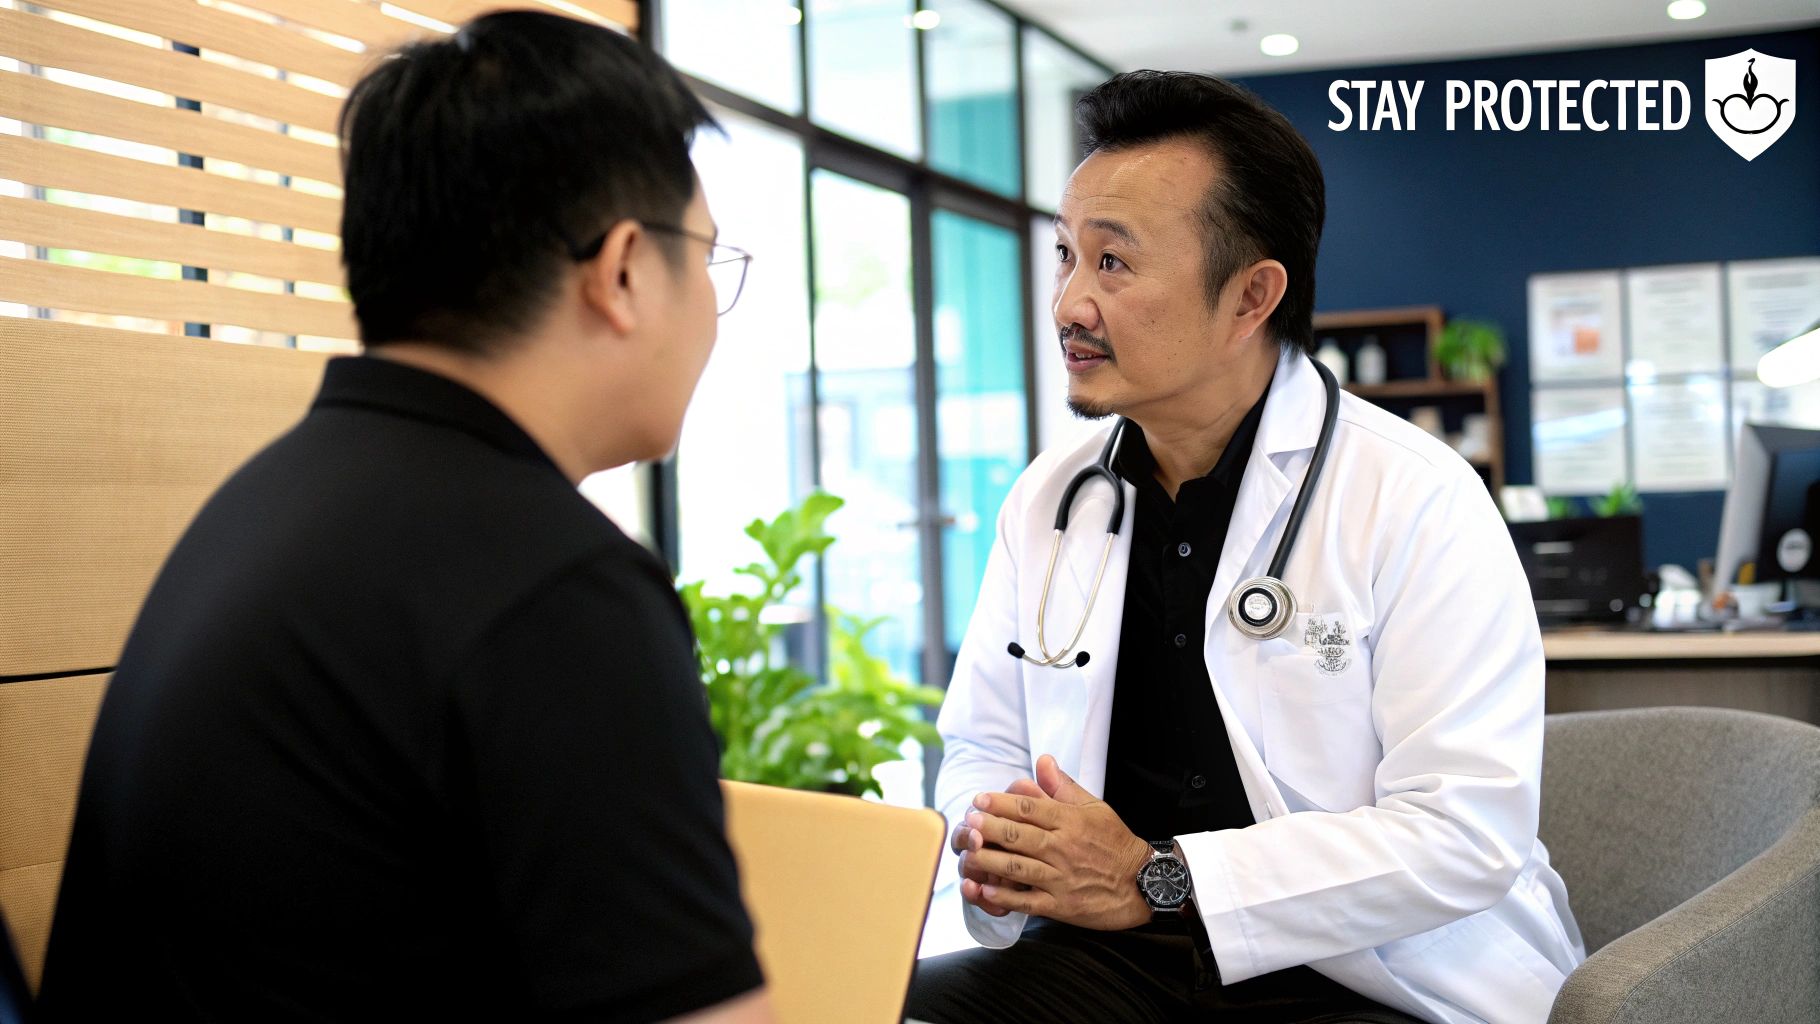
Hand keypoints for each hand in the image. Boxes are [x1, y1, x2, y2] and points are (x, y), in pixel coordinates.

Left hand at [960, 754, 1154, 930]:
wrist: (1143, 884)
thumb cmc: (1116, 843)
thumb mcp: (1095, 808)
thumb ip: (1064, 787)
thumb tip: (1043, 760)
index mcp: (1071, 821)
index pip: (1030, 809)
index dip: (1001, 803)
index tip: (979, 799)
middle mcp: (1064, 848)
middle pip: (1019, 836)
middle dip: (990, 828)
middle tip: (969, 822)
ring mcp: (1062, 878)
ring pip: (1018, 868)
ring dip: (990, 860)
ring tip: (968, 853)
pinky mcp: (1062, 905)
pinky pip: (1028, 901)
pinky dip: (1005, 897)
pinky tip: (985, 890)